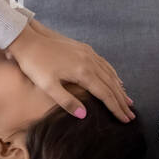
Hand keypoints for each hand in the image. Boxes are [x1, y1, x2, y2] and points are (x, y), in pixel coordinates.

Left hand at [4, 18, 135, 121]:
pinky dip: (113, 74)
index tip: (125, 120)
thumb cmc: (34, 64)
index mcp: (83, 72)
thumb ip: (67, 101)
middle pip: (111, 85)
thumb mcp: (47, 86)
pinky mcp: (84, 48)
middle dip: (122, 101)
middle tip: (131, 115)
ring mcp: (88, 53)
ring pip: (110, 74)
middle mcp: (90, 61)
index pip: (105, 95)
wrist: (28, 39)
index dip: (116, 108)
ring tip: (127, 101)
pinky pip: (104, 64)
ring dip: (120, 89)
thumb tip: (85, 115)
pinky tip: (115, 80)